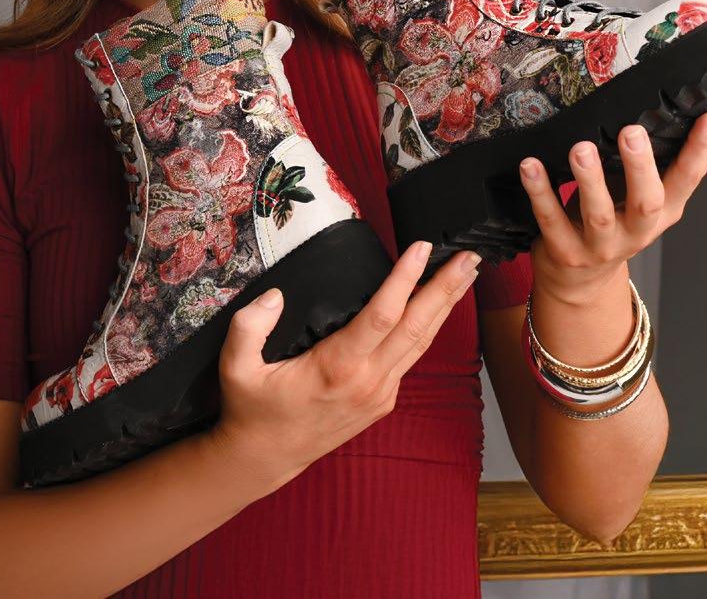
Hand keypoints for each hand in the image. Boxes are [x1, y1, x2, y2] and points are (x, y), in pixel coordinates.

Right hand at [205, 241, 481, 495]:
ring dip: (446, 305)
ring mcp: (381, 393)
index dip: (405, 279)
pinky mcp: (383, 400)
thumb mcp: (236, 369)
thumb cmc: (252, 409)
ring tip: (467, 273)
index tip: (422, 248)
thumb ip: (248, 328)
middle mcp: (367, 381)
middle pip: (417, 326)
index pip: (382, 315)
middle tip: (470, 257)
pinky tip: (438, 305)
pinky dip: (430, 326)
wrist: (265, 459)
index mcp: (336, 368)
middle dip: (446, 288)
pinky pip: (412, 356)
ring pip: (422, 342)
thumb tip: (274, 295)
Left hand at [517, 111, 706, 301]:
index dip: (700, 150)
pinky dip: (541, 192)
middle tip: (632, 133)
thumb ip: (642, 164)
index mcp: (662, 212)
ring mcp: (601, 246)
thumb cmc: (609, 222)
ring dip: (590, 180)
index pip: (688, 180)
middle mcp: (637, 232)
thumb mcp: (635, 197)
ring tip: (581, 149)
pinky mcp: (566, 252)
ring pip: (598, 214)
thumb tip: (643, 106)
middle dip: (640, 167)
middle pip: (647, 202)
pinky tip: (531, 166)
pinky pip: (551, 220)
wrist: (580, 281)